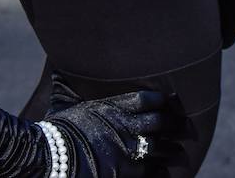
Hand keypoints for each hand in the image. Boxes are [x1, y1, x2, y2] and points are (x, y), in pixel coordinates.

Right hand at [46, 76, 187, 176]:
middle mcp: (125, 125)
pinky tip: (165, 172)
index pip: (146, 99)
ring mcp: (127, 148)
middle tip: (185, 127)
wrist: (49, 155)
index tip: (168, 102)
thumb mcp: (68, 104)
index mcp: (113, 106)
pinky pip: (150, 170)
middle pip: (159, 122)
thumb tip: (59, 67)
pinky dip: (159, 171)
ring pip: (159, 147)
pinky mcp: (124, 170)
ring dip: (172, 150)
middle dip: (174, 125)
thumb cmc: (54, 130)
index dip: (159, 101)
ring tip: (180, 153)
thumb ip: (75, 90)